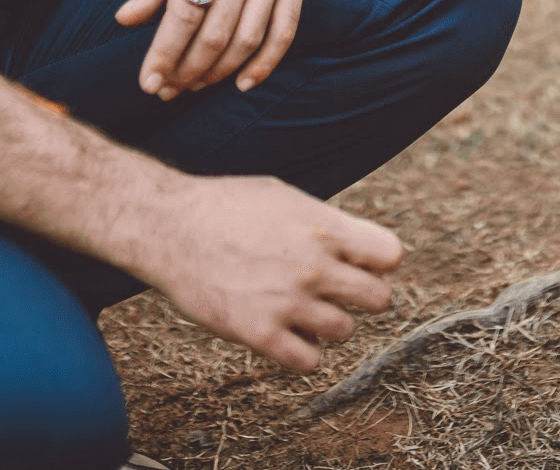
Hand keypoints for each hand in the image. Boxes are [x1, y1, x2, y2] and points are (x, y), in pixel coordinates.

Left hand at [116, 0, 308, 98]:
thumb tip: (124, 20)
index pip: (183, 14)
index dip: (164, 53)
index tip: (148, 82)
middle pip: (214, 34)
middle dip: (186, 71)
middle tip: (166, 90)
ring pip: (246, 40)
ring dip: (217, 72)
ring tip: (193, 86)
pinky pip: (283, 33)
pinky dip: (264, 64)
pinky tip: (242, 83)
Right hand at [134, 173, 403, 370]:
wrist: (169, 227)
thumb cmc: (225, 206)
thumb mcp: (284, 197)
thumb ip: (324, 222)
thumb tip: (356, 243)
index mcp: (324, 227)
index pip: (390, 255)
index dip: (379, 262)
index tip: (361, 263)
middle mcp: (314, 266)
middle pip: (379, 299)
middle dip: (362, 297)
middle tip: (337, 293)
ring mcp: (288, 302)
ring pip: (344, 332)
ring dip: (328, 325)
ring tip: (303, 311)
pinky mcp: (259, 334)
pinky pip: (308, 362)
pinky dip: (302, 353)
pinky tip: (286, 335)